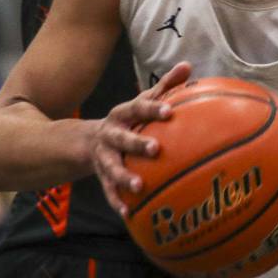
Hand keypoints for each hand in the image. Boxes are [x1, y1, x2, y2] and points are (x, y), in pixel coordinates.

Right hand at [91, 61, 191, 214]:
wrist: (89, 141)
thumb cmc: (130, 118)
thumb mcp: (143, 100)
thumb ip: (166, 85)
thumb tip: (188, 65)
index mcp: (123, 113)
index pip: (138, 107)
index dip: (153, 108)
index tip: (169, 112)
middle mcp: (111, 133)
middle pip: (122, 137)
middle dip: (137, 143)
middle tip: (156, 149)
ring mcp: (104, 156)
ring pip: (112, 167)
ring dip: (124, 177)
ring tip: (139, 187)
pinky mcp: (102, 176)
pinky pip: (108, 190)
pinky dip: (117, 202)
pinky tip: (129, 213)